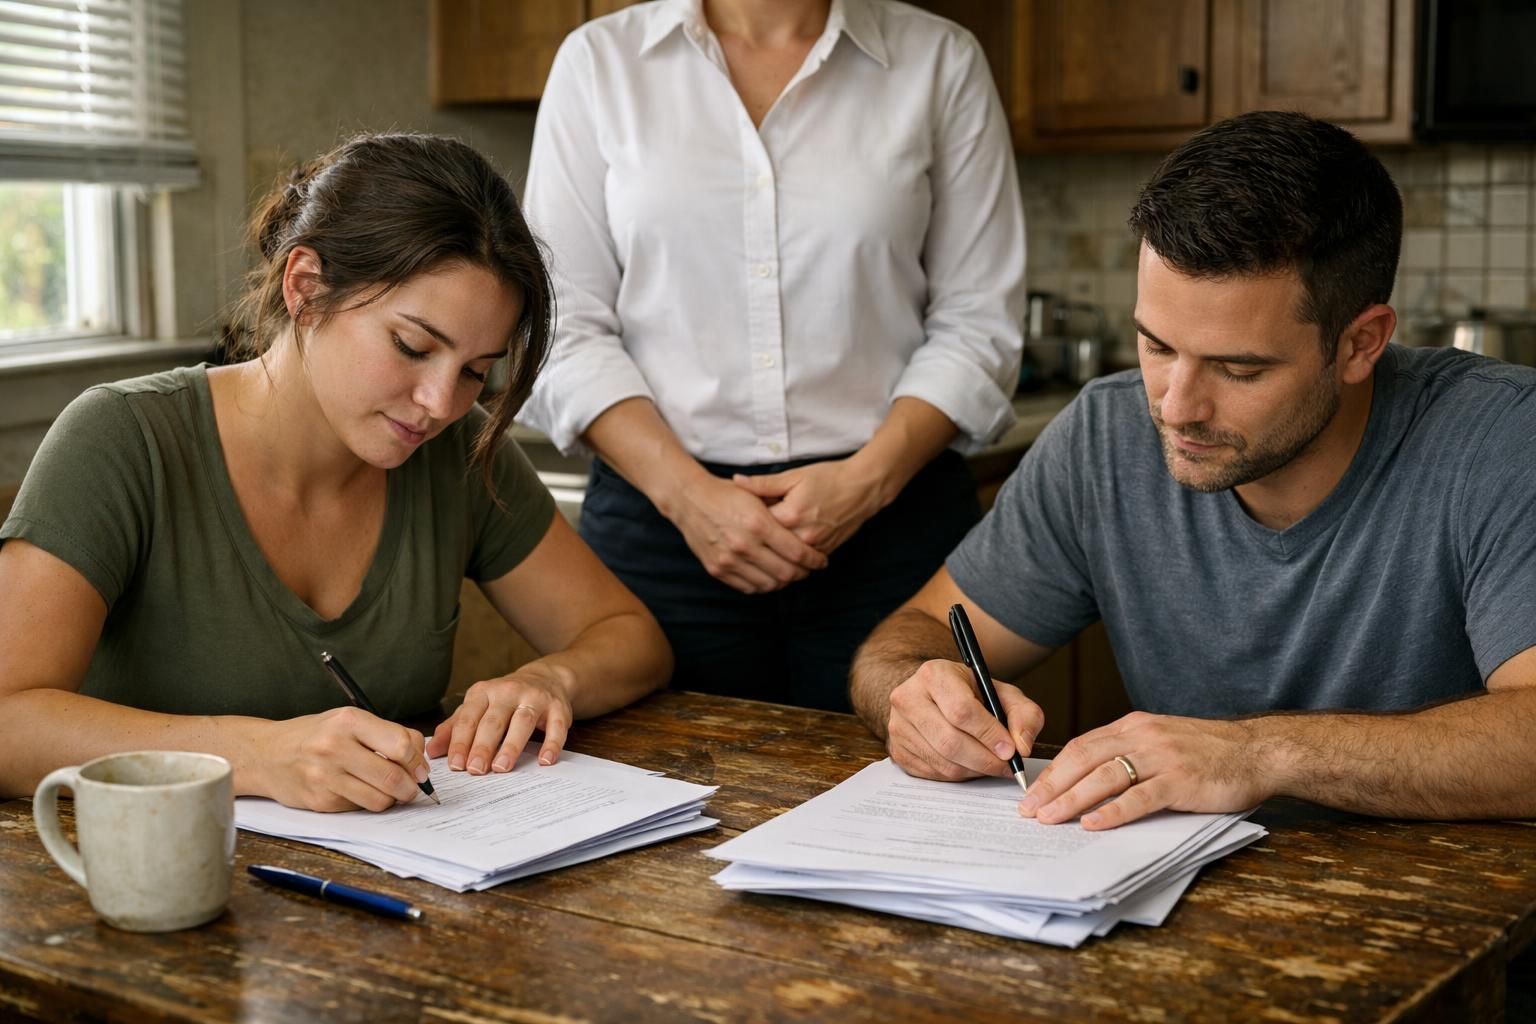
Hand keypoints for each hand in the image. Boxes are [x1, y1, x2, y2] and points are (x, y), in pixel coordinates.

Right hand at [261, 707, 430, 811]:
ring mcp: (324, 776)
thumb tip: (420, 760)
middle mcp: (335, 746)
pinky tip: (357, 791)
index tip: (420, 769)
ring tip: (387, 791)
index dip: (417, 761)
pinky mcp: (318, 800)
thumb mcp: (348, 721)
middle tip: (412, 788)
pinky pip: (358, 808)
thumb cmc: (315, 735)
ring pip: (379, 799)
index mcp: (349, 721)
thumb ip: (385, 734)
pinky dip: (365, 803)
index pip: (401, 744)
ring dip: (391, 800)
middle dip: (411, 787)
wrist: (266, 754)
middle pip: (393, 777)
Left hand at [427, 661, 574, 774]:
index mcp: (484, 693)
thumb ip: (455, 728)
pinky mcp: (557, 707)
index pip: (469, 718)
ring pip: (521, 722)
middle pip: (493, 721)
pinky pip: (556, 726)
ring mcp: (535, 698)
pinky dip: (551, 744)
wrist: (545, 678)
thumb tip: (431, 751)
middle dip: (482, 746)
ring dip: (511, 746)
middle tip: (475, 770)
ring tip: (502, 768)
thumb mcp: (477, 707)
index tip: (455, 765)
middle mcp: (508, 691)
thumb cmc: (505, 700)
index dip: (460, 742)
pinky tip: (544, 761)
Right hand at [668, 473, 827, 593]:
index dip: (814, 560)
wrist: (690, 500)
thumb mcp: (757, 494)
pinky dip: (763, 585)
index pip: (797, 552)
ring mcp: (729, 560)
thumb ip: (781, 511)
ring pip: (769, 584)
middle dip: (803, 573)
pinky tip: (769, 576)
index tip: (821, 561)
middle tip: (808, 569)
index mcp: (758, 524)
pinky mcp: (717, 569)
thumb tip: (807, 526)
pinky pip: (748, 587)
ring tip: (790, 573)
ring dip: (784, 582)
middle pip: (786, 573)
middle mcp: (744, 545)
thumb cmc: (727, 494)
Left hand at [731, 460, 884, 554]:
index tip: (741, 514)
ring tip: (764, 541)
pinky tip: (781, 549)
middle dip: (759, 537)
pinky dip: (789, 557)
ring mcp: (815, 547)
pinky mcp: (824, 552)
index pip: (757, 525)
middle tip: (749, 530)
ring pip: (784, 557)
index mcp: (790, 515)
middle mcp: (802, 536)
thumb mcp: (794, 476)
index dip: (748, 518)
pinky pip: (800, 562)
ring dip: (773, 551)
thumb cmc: (829, 478)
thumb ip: (763, 483)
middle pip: (769, 544)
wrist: (863, 488)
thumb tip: (736, 481)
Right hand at [885, 659, 1042, 780]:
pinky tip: (970, 765)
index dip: (988, 734)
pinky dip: (958, 775)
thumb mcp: (1002, 693)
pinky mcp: (897, 750)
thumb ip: (1024, 714)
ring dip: (974, 770)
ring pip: (942, 762)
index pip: (961, 710)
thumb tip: (1022, 746)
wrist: (933, 695)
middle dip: (984, 759)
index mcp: (934, 674)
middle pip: (949, 741)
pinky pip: (933, 773)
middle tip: (1006, 766)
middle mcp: (908, 698)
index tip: (1010, 750)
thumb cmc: (970, 693)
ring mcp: (898, 726)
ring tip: (991, 765)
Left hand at [1019, 712, 1272, 829]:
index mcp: (1133, 726)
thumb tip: (1089, 780)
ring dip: (1071, 799)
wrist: (1259, 751)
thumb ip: (1129, 754)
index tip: (1033, 791)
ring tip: (1049, 819)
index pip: (1081, 746)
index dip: (1054, 770)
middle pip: (1083, 759)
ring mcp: (1161, 757)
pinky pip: (1139, 797)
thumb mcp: (1161, 741)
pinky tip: (1092, 824)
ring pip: (1104, 777)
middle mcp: (1142, 737)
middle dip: (1052, 786)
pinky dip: (1112, 812)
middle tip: (1029, 810)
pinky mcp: (1180, 780)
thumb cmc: (1210, 752)